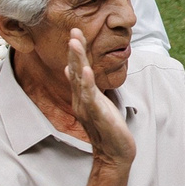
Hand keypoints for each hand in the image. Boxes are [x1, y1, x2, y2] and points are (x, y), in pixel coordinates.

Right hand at [65, 30, 137, 167]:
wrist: (113, 154)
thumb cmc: (106, 128)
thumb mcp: (94, 103)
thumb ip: (83, 86)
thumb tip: (71, 69)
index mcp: (81, 95)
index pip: (77, 68)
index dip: (76, 51)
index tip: (75, 32)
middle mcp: (81, 99)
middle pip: (75, 70)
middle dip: (74, 50)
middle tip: (73, 32)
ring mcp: (87, 107)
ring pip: (80, 80)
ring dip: (77, 61)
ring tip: (74, 43)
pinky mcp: (97, 115)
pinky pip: (90, 97)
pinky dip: (87, 83)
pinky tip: (86, 70)